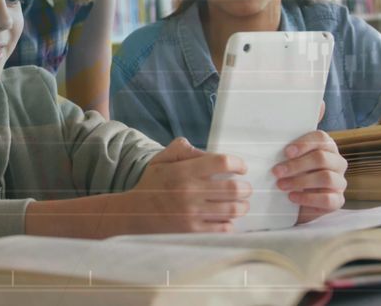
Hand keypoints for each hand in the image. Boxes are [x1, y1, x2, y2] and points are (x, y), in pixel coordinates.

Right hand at [114, 138, 250, 233]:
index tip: (241, 168)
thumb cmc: (151, 184)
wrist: (134, 213)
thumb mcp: (161, 160)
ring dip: (242, 206)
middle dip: (245, 188)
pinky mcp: (193, 230)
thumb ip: (181, 149)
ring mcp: (193, 213)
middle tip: (245, 188)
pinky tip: (227, 218)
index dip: (238, 163)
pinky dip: (230, 223)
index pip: (222, 162)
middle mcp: (190, 191)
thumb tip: (206, 152)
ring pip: (233, 209)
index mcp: (184, 171)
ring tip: (241, 204)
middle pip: (234, 188)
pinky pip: (223, 227)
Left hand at [272, 130, 347, 224]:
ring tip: (281, 185)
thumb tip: (271, 147)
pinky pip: (327, 199)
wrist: (298, 203)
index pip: (321, 138)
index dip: (304, 144)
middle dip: (296, 165)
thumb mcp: (289, 161)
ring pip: (326, 178)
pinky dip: (307, 198)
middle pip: (322, 158)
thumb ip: (287, 153)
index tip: (286, 152)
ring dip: (300, 181)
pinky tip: (292, 197)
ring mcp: (340, 182)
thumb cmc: (293, 176)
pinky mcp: (338, 200)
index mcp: (327, 147)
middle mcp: (337, 163)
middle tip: (277, 172)